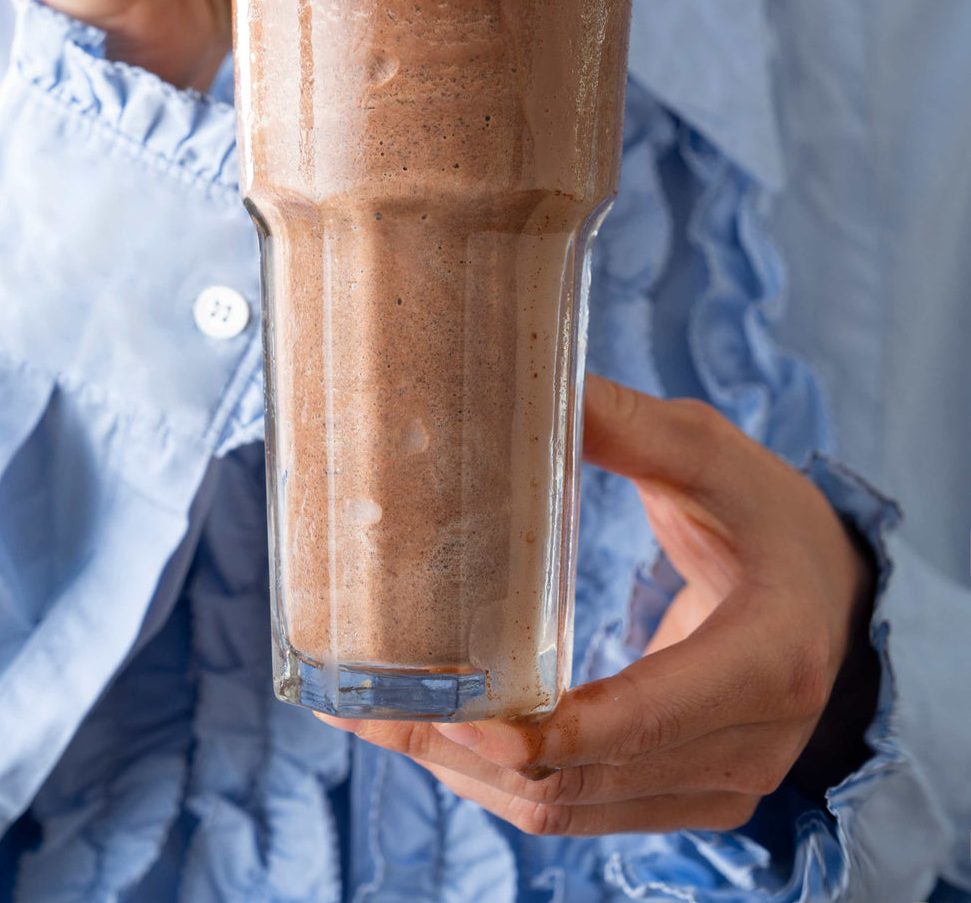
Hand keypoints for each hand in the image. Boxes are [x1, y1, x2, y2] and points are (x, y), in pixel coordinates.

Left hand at [318, 376, 877, 835]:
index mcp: (768, 658)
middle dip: (465, 749)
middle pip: (582, 779)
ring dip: (464, 772)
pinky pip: (578, 810)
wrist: (835, 593)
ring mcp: (720, 787)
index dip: (548, 729)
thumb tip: (525, 389)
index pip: (646, 720)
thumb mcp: (713, 454)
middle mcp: (749, 745)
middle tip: (364, 705)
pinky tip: (435, 733)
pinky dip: (500, 779)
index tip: (460, 711)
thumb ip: (627, 428)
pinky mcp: (686, 797)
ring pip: (567, 810)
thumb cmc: (770, 515)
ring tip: (370, 718)